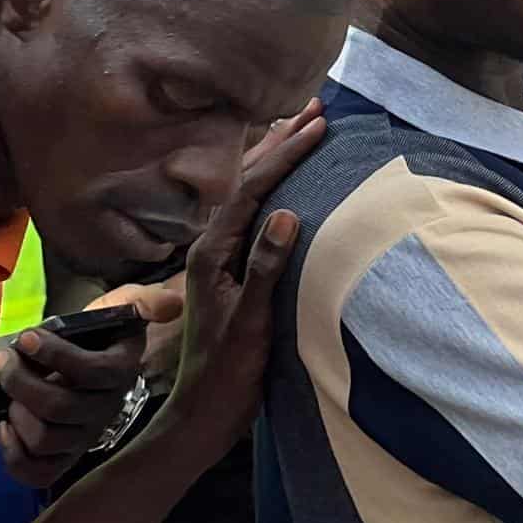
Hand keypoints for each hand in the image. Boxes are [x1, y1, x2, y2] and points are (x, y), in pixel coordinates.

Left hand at [0, 286, 183, 488]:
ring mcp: (86, 437)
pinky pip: (37, 472)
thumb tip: (173, 305)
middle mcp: (107, 409)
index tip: (27, 337)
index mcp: (122, 371)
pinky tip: (6, 426)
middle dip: (21, 381)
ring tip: (8, 391)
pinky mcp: (65, 458)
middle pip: (60, 407)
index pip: (91, 370)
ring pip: (45, 440)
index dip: (55, 355)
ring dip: (17, 413)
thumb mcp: (128, 304)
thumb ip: (147, 301)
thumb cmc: (105, 331)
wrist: (98, 360)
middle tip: (4, 359)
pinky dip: (13, 454)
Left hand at [150, 102, 326, 460]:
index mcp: (212, 251)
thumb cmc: (227, 372)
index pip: (252, 188)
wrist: (203, 414)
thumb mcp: (250, 322)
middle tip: (317, 107)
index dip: (286, 154)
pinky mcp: (232, 269)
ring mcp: (220, 257)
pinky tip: (289, 182)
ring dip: (277, 157)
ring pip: (250, 192)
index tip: (320, 126)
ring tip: (304, 128)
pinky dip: (275, 185)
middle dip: (282, 141)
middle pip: (247, 179)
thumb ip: (264, 268)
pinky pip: (254, 211)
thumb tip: (285, 213)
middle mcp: (211, 246)